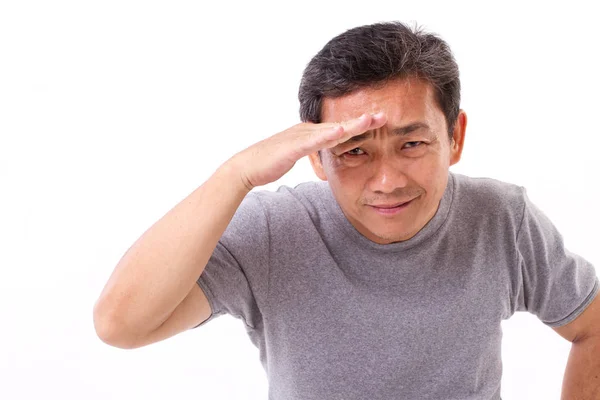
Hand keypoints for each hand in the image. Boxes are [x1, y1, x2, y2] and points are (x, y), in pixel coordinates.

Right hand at [230, 112, 386, 189]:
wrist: (246, 168)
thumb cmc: (269, 163)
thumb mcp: (296, 156)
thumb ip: (312, 152)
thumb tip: (326, 153)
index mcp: (309, 134)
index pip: (339, 129)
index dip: (359, 124)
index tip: (378, 121)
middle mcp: (306, 130)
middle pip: (339, 125)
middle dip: (362, 120)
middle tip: (384, 114)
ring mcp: (299, 136)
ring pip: (330, 130)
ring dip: (351, 124)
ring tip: (370, 119)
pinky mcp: (292, 146)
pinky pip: (313, 140)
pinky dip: (328, 135)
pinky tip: (341, 131)